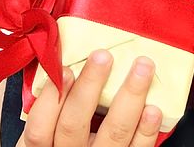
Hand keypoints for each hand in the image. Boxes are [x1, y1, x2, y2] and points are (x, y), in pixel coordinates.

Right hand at [17, 50, 161, 146]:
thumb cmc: (68, 142)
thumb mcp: (52, 130)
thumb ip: (55, 103)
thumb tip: (62, 58)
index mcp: (47, 146)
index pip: (40, 127)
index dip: (50, 99)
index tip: (65, 69)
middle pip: (74, 124)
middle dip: (90, 86)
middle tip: (103, 56)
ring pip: (113, 132)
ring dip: (129, 96)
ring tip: (142, 67)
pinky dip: (147, 129)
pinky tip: (153, 108)